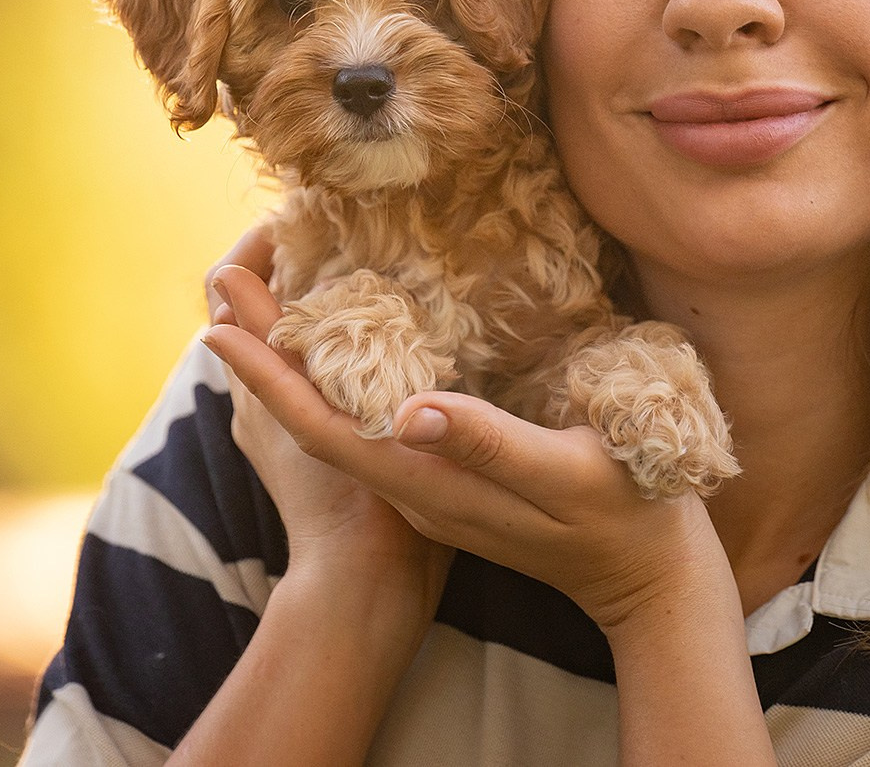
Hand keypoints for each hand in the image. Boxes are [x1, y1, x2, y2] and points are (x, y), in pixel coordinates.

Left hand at [203, 278, 728, 634]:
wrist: (650, 577)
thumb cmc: (624, 517)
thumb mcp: (567, 474)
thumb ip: (491, 445)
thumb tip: (411, 410)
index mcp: (430, 485)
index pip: (325, 429)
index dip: (268, 378)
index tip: (219, 325)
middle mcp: (415, 490)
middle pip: (317, 423)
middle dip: (267, 360)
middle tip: (223, 292)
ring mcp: (430, 490)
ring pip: (341, 425)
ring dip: (298, 370)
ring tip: (266, 308)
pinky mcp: (450, 480)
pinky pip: (373, 428)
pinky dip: (342, 383)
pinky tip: (343, 349)